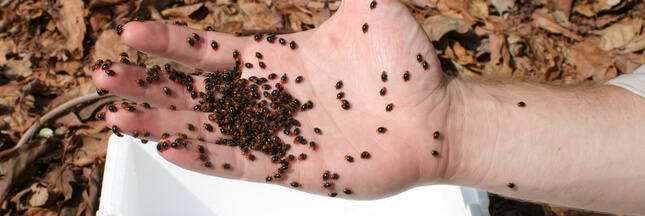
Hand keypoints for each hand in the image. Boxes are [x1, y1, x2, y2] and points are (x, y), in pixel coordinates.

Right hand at [93, 0, 458, 198]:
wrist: (437, 117)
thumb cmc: (406, 65)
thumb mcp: (368, 2)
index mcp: (276, 58)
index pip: (209, 51)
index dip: (169, 44)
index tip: (130, 34)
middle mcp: (270, 97)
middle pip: (195, 92)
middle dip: (149, 87)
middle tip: (105, 81)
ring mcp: (279, 133)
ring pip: (209, 128)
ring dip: (163, 124)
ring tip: (120, 119)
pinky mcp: (295, 167)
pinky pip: (242, 163)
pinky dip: (207, 158)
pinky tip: (172, 150)